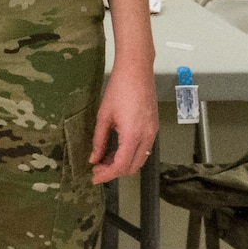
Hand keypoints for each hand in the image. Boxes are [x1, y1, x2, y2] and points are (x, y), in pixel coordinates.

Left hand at [89, 66, 158, 183]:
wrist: (136, 70)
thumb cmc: (118, 89)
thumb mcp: (104, 116)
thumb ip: (99, 140)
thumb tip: (93, 158)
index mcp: (133, 135)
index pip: (121, 166)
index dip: (107, 174)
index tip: (94, 177)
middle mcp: (147, 137)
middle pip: (132, 167)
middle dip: (114, 171)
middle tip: (97, 168)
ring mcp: (153, 132)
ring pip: (139, 159)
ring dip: (122, 163)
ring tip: (103, 159)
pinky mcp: (154, 127)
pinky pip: (143, 149)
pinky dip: (130, 154)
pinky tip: (116, 149)